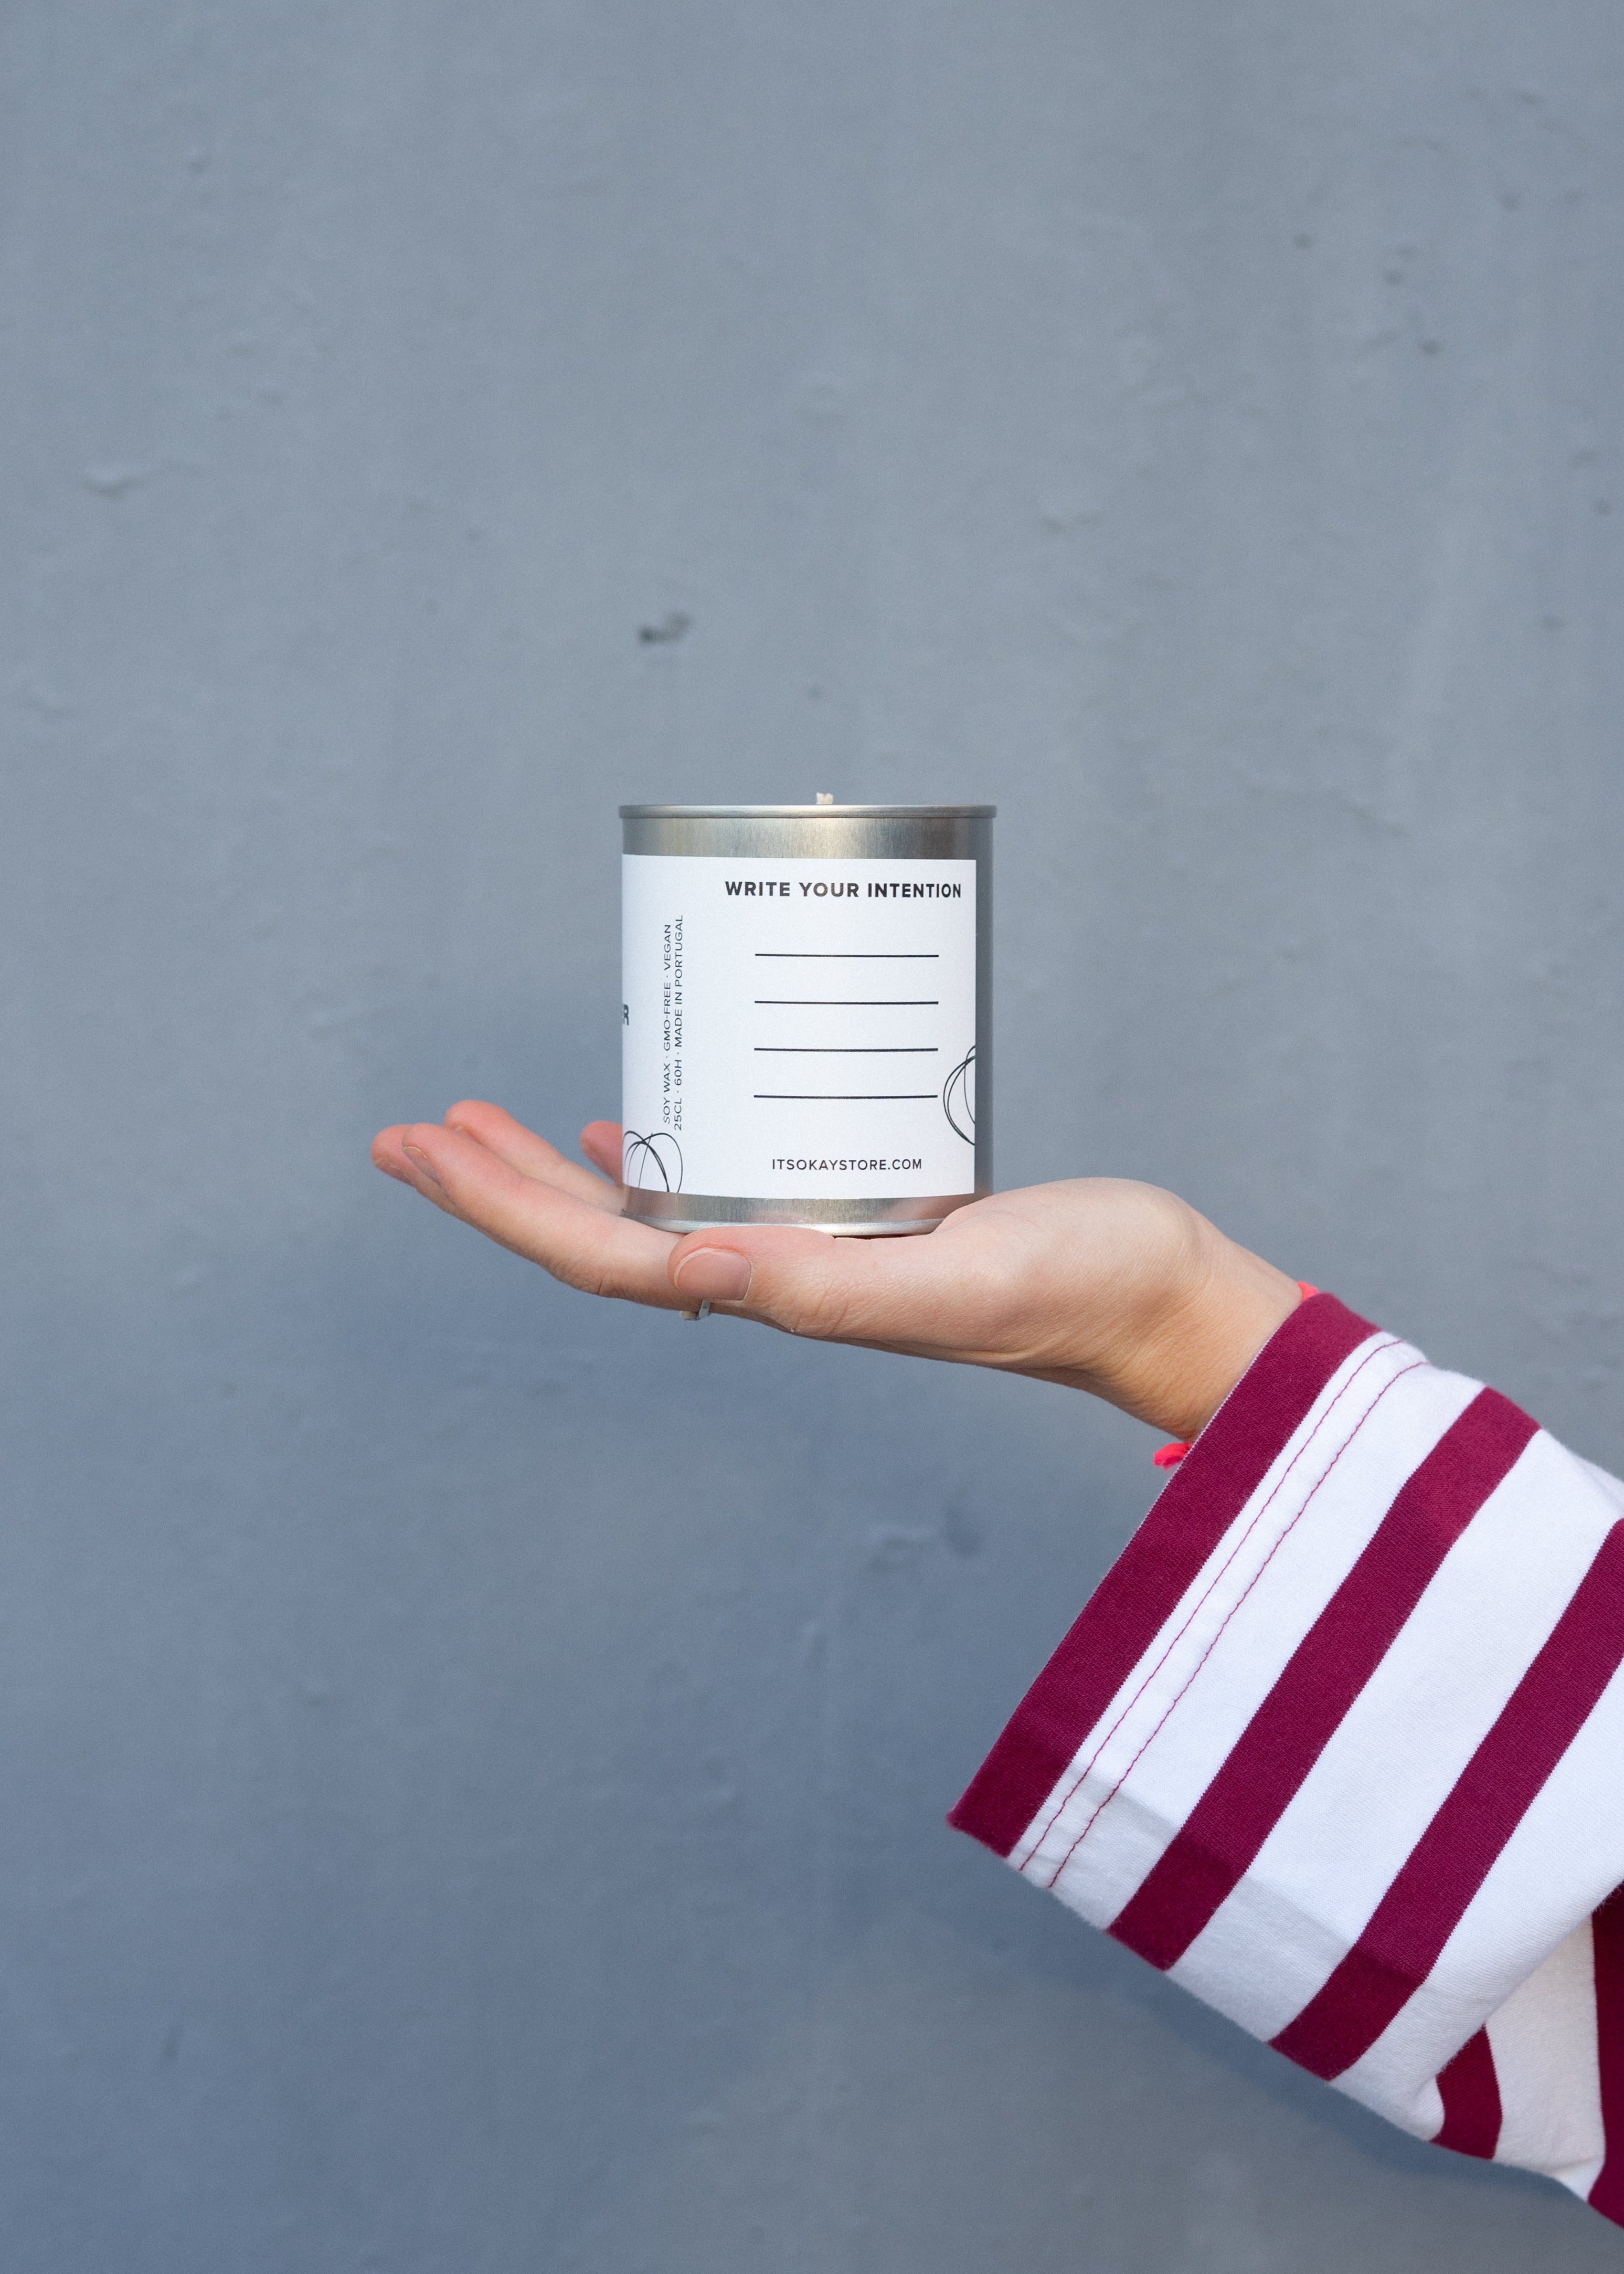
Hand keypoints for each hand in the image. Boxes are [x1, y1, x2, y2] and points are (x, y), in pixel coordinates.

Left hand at [371, 1103, 1302, 1441]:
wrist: (1161, 1295)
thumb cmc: (1079, 1288)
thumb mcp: (956, 1280)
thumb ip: (829, 1286)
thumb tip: (694, 1268)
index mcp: (782, 1292)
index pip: (608, 1253)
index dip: (506, 1205)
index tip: (429, 1143)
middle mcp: (781, 1274)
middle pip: (606, 1229)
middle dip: (503, 1184)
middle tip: (419, 1128)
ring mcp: (815, 1244)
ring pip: (656, 1203)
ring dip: (563, 1171)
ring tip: (489, 1122)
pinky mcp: (861, 1209)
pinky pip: (731, 1175)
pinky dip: (668, 1147)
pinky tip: (632, 1122)